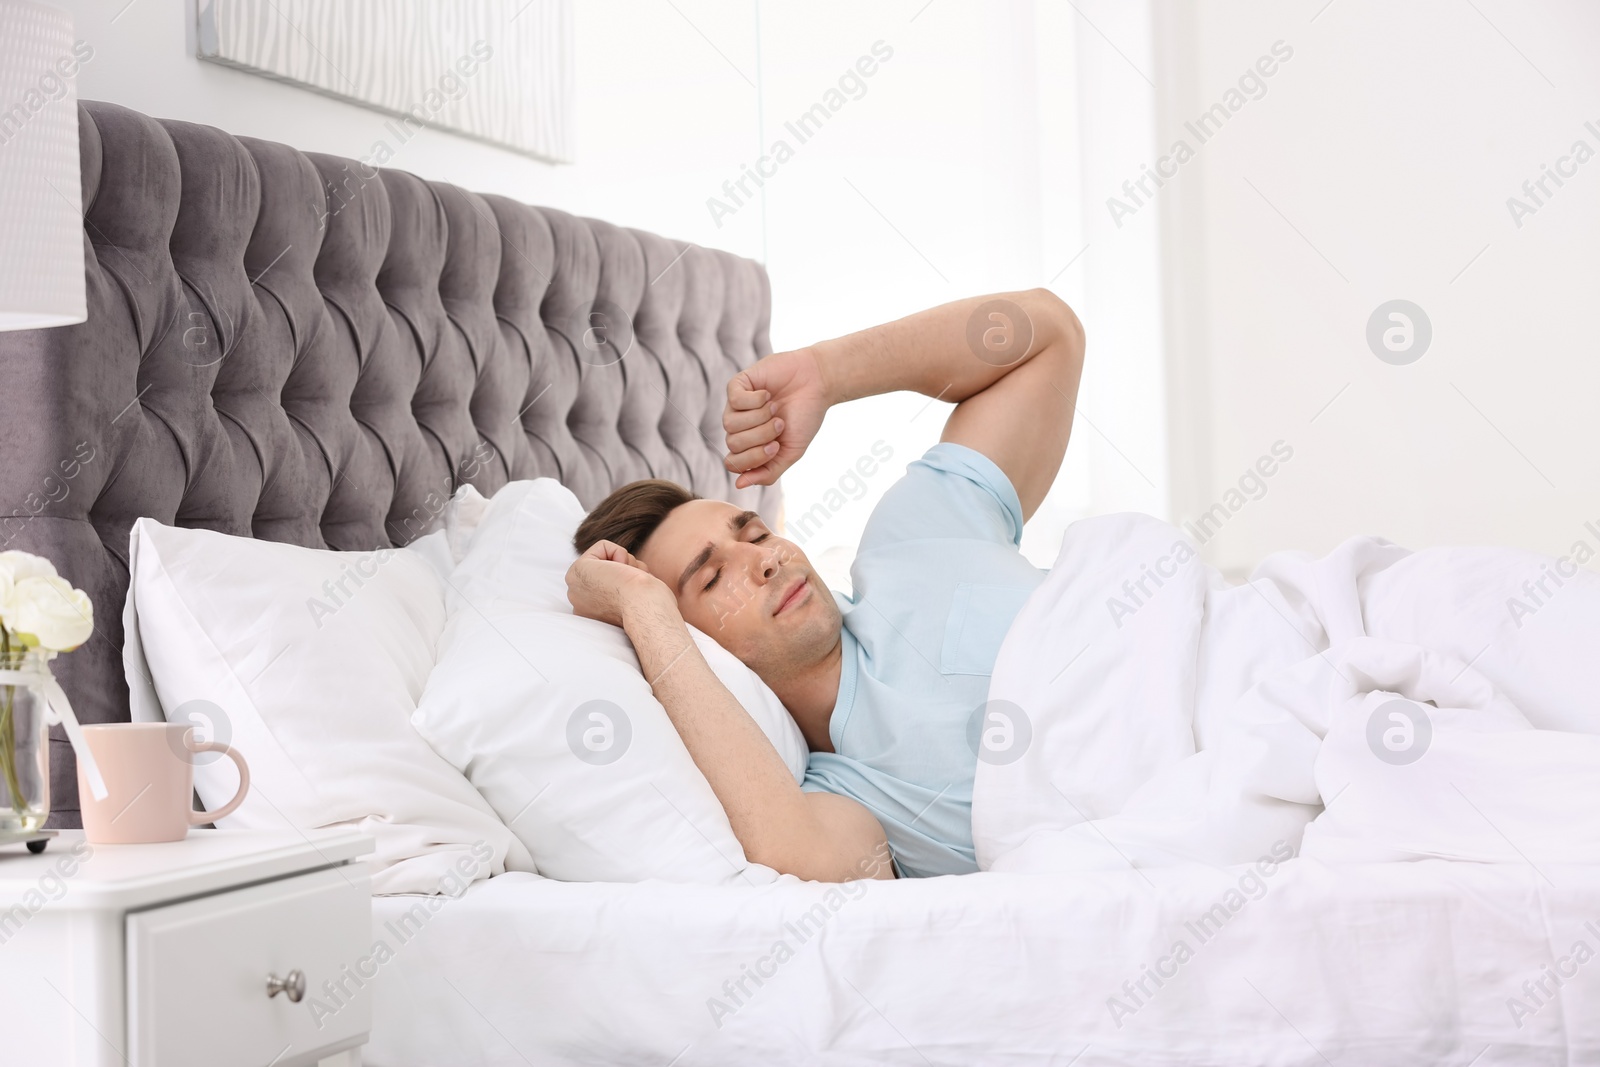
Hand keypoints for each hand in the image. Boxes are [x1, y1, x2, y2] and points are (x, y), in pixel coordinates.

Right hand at [565, 540, 676, 627]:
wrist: (644, 607)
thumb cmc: (648, 607)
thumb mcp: (631, 600)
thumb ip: (620, 590)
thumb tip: (624, 573)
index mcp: (590, 612)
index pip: (611, 582)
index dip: (629, 582)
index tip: (633, 595)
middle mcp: (578, 602)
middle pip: (606, 569)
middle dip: (624, 571)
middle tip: (632, 587)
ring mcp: (575, 587)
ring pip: (606, 558)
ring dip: (626, 565)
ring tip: (629, 583)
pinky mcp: (577, 570)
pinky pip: (603, 546)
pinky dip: (620, 553)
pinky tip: (622, 571)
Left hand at [723, 347, 828, 488]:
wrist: (817, 384)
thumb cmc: (804, 418)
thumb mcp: (790, 452)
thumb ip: (768, 472)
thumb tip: (739, 484)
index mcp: (750, 446)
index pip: (733, 463)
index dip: (754, 457)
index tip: (776, 446)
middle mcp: (739, 428)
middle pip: (733, 444)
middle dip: (761, 435)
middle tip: (780, 423)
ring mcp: (736, 407)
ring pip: (730, 424)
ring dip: (760, 417)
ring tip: (775, 408)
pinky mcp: (737, 385)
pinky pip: (734, 400)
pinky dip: (756, 400)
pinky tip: (768, 394)